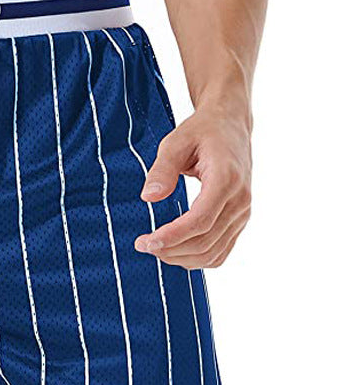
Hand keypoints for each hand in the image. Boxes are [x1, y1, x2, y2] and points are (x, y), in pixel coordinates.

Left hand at [134, 106, 251, 268]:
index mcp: (226, 179)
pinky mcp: (239, 220)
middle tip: (142, 245)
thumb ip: (162, 170)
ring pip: (213, 253)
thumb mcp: (175, 142)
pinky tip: (175, 252)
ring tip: (155, 249)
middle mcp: (240, 200)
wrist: (230, 125)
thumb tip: (149, 197)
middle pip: (205, 242)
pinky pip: (220, 252)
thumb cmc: (201, 132)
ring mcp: (243, 213)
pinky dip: (197, 259)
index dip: (172, 237)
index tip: (145, 242)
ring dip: (181, 258)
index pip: (200, 221)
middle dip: (170, 250)